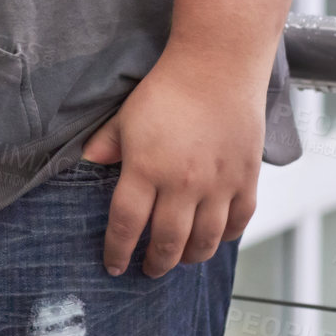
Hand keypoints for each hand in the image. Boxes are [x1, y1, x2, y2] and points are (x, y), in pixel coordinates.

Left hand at [80, 52, 264, 278]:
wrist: (217, 66)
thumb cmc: (168, 88)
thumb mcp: (127, 115)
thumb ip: (107, 144)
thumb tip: (89, 162)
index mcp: (146, 168)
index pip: (127, 225)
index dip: (118, 251)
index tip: (114, 265)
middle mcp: (183, 183)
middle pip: (167, 242)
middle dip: (155, 263)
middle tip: (148, 269)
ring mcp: (218, 184)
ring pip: (204, 241)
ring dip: (189, 258)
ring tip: (179, 259)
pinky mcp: (246, 179)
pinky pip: (238, 223)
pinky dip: (225, 238)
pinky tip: (214, 239)